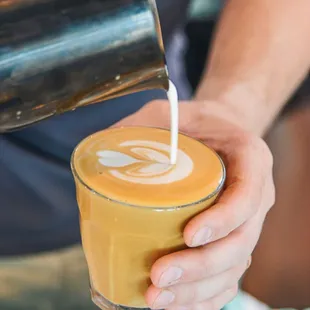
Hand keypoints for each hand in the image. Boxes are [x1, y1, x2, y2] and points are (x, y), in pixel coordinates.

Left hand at [113, 100, 274, 309]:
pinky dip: (204, 297)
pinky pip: (227, 275)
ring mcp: (245, 221)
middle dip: (202, 267)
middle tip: (159, 278)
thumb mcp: (169, 113)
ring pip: (233, 267)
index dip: (222, 221)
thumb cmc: (195, 123)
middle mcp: (254, 195)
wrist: (216, 133)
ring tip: (156, 298)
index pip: (247, 195)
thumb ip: (139, 126)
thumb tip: (100, 154)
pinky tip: (175, 303)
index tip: (188, 236)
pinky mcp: (232, 237)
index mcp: (250, 159)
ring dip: (198, 290)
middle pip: (240, 242)